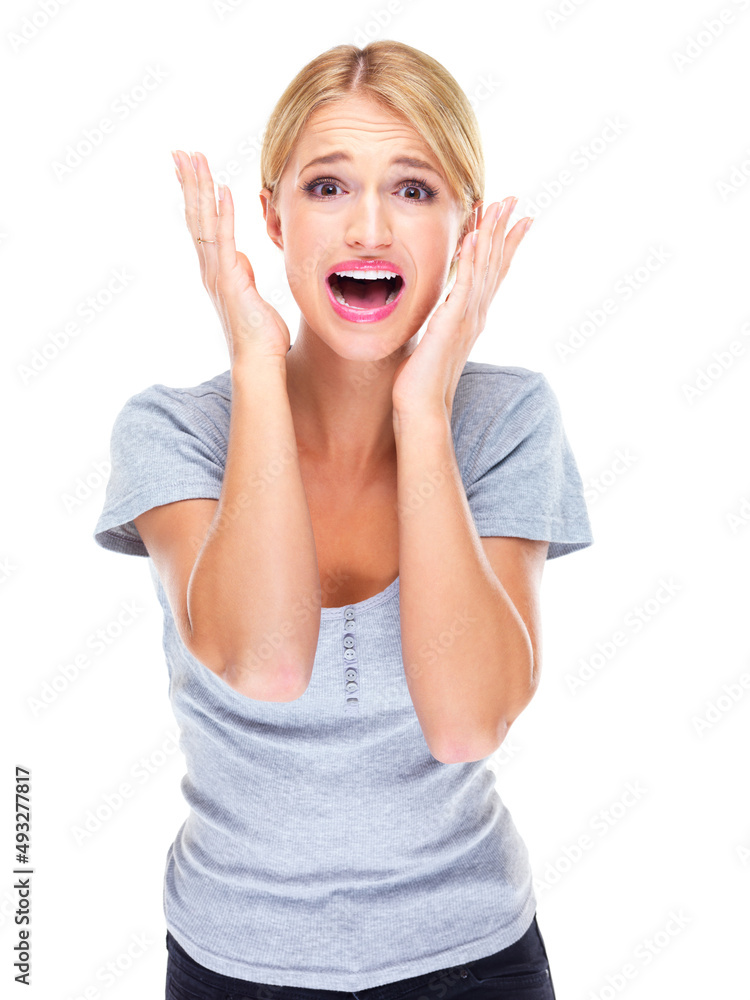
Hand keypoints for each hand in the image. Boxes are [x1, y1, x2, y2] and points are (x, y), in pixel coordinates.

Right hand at [173, 150, 290, 365]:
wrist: (259, 359)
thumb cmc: (260, 334)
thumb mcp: (251, 295)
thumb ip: (243, 274)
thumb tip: (240, 259)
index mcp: (216, 270)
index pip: (201, 224)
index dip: (195, 194)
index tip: (189, 168)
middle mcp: (210, 268)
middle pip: (195, 216)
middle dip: (189, 182)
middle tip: (180, 152)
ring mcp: (217, 273)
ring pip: (203, 222)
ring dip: (199, 188)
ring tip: (193, 159)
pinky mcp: (229, 279)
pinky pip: (225, 240)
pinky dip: (224, 213)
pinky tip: (222, 189)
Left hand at [391, 197, 530, 419]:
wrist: (423, 407)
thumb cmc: (422, 382)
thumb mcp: (435, 344)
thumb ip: (441, 325)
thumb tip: (439, 316)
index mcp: (472, 318)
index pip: (493, 274)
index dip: (504, 245)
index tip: (515, 220)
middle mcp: (475, 315)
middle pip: (496, 264)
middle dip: (505, 229)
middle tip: (516, 200)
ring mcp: (467, 318)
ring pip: (485, 268)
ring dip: (492, 234)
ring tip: (499, 205)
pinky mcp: (452, 322)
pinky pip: (465, 284)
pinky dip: (471, 259)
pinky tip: (474, 235)